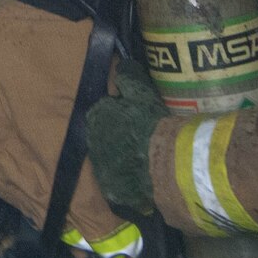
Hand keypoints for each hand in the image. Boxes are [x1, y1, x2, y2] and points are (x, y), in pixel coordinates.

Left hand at [85, 60, 165, 215]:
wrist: (164, 163)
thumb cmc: (152, 123)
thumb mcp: (142, 92)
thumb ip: (128, 76)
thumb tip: (120, 67)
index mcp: (96, 117)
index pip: (101, 112)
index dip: (117, 114)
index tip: (132, 117)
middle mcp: (92, 142)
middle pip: (102, 136)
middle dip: (116, 136)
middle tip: (138, 138)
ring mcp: (100, 168)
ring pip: (108, 160)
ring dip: (120, 158)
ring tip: (142, 159)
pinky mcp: (111, 190)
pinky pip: (117, 183)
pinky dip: (127, 180)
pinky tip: (142, 178)